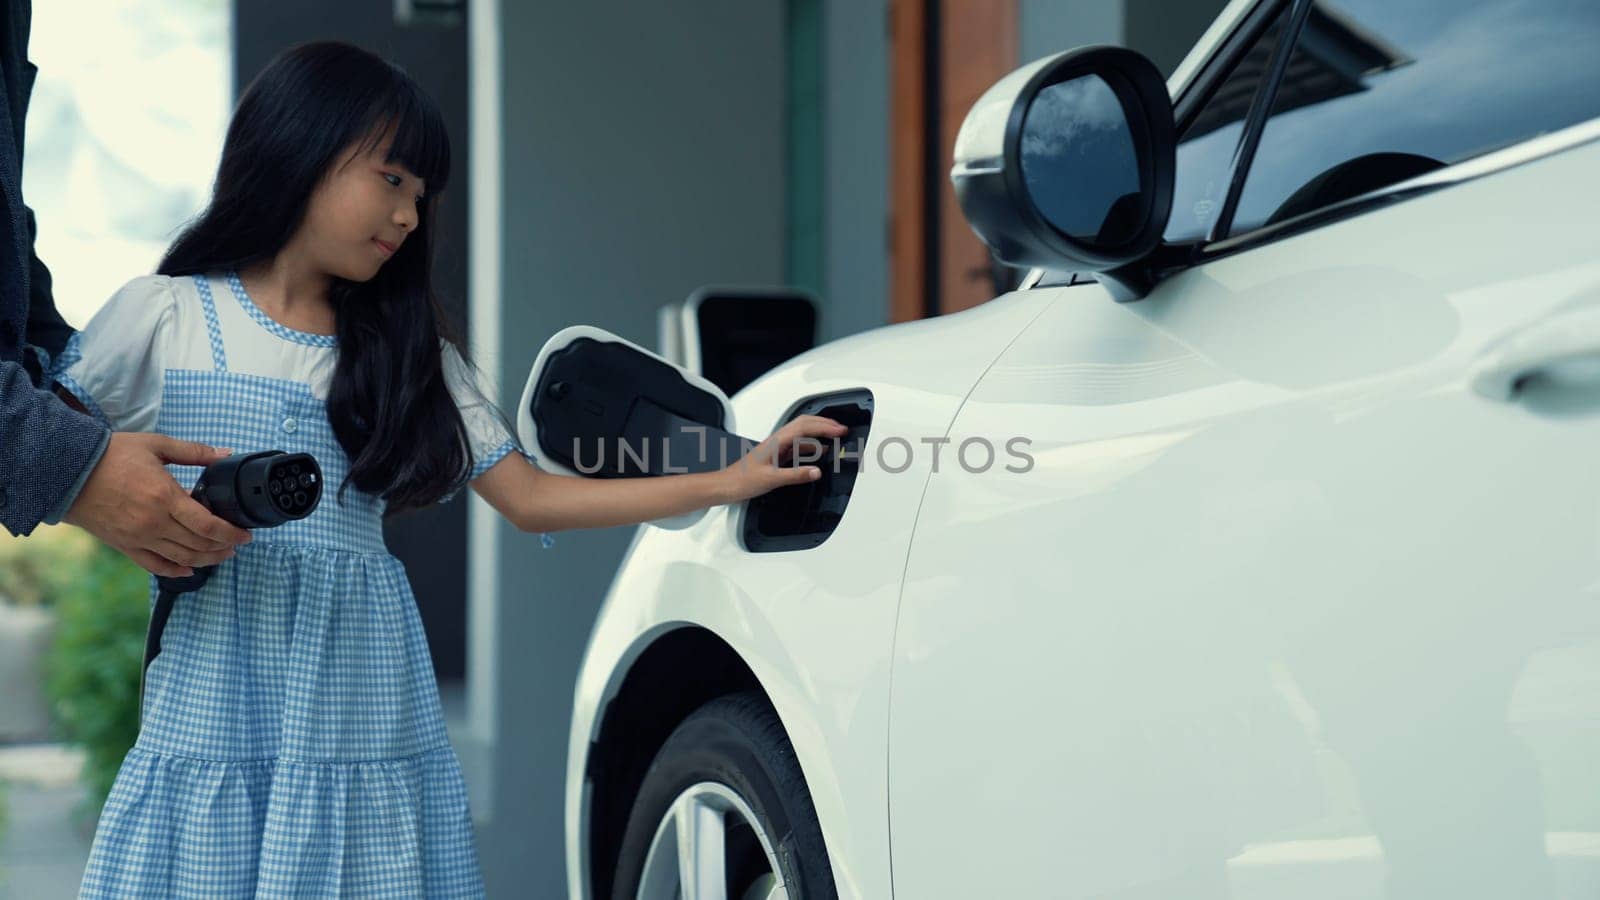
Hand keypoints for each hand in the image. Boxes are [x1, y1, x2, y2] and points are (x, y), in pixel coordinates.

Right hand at [64, 433, 254, 576]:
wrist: (68, 472)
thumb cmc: (111, 455)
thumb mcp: (156, 445)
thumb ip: (193, 452)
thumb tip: (224, 453)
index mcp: (165, 497)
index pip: (208, 525)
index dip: (231, 533)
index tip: (246, 535)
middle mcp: (154, 523)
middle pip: (199, 545)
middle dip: (223, 547)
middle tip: (237, 544)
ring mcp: (139, 538)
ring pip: (181, 559)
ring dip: (206, 560)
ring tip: (222, 555)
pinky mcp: (125, 546)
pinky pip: (154, 565)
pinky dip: (175, 570)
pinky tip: (189, 569)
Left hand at [718, 415, 849, 503]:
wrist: (727, 485)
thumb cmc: (742, 480)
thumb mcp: (772, 479)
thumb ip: (796, 475)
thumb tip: (816, 471)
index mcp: (777, 441)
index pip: (805, 427)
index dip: (824, 427)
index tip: (840, 431)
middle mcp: (777, 440)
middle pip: (805, 424)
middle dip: (825, 424)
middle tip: (842, 429)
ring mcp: (777, 447)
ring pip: (802, 433)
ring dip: (819, 433)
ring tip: (835, 436)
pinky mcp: (777, 455)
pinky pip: (798, 446)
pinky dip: (812, 446)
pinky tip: (818, 452)